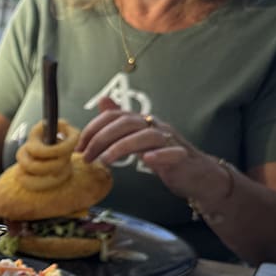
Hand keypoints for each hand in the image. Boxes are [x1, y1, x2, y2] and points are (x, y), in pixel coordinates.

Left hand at [76, 97, 225, 202]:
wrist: (197, 174)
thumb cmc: (164, 156)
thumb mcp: (137, 138)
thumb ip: (119, 123)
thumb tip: (102, 101)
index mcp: (141, 122)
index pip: (113, 116)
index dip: (93, 129)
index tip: (79, 147)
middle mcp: (155, 126)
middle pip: (126, 123)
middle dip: (101, 138)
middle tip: (86, 157)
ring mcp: (170, 140)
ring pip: (146, 135)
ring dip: (121, 147)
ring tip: (105, 161)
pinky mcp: (181, 157)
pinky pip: (171, 152)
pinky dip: (158, 154)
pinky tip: (146, 160)